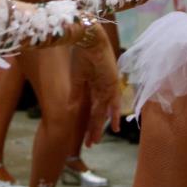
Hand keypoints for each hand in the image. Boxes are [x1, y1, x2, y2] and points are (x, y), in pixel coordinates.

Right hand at [79, 23, 120, 145]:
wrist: (89, 42)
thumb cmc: (81, 55)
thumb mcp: (77, 77)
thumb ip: (76, 92)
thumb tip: (70, 107)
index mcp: (91, 87)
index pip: (90, 110)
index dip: (88, 123)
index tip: (85, 137)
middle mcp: (101, 90)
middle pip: (97, 114)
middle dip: (93, 129)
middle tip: (90, 144)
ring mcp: (107, 88)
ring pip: (103, 112)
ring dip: (99, 127)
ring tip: (95, 141)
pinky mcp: (113, 84)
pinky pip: (115, 103)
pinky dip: (115, 114)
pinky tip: (116, 127)